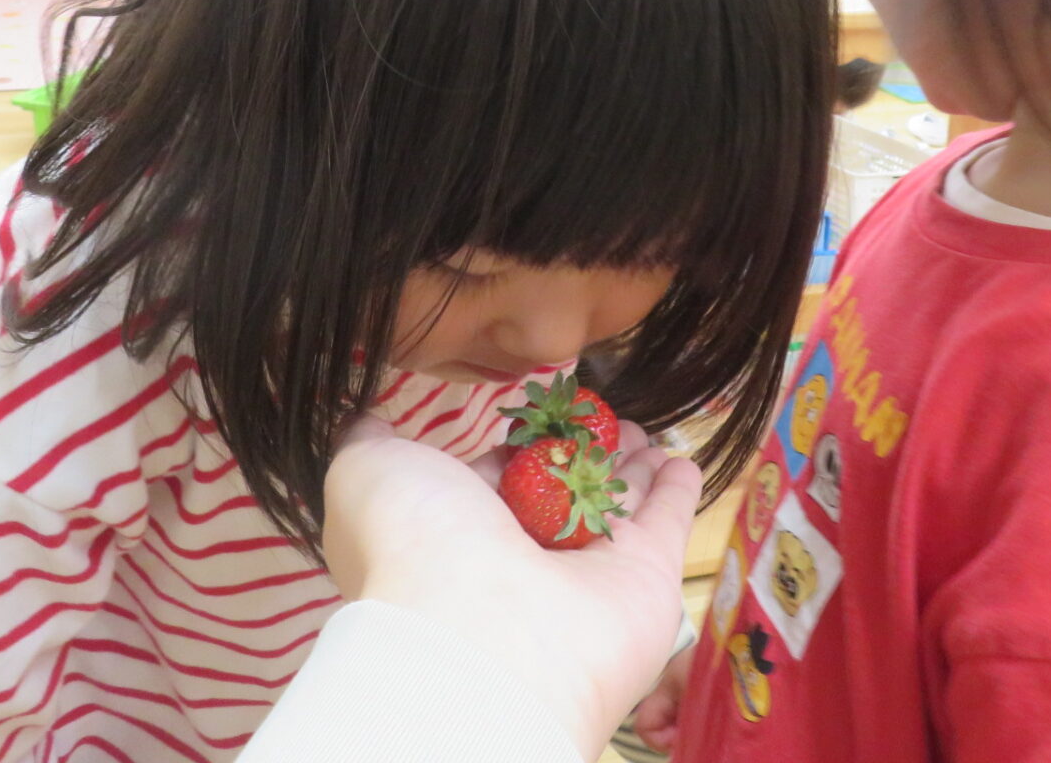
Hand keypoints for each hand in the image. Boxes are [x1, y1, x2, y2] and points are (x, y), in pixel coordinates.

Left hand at [324, 415, 703, 761]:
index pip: (491, 479)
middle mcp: (521, 557)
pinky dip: (679, 490)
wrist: (483, 637)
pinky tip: (683, 459)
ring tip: (644, 429)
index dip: (511, 446)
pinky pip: (667, 522)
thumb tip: (368, 423)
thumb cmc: (415, 548)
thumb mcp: (368, 475)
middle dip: (582, 452)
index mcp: (456, 533)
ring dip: (632, 465)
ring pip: (615, 503)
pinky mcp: (648, 579)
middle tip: (603, 414)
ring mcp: (588, 572)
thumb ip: (369, 444)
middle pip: (561, 491)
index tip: (533, 413)